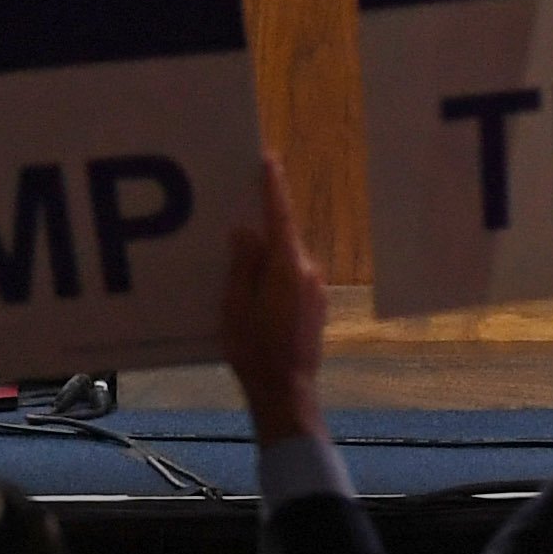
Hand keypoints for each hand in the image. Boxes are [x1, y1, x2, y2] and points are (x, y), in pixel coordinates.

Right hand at [218, 155, 325, 445]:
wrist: (286, 392)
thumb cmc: (254, 351)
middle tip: (242, 205)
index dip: (274, 189)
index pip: (279, 218)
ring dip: (269, 253)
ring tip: (242, 251)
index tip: (268, 161)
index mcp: (287, 268)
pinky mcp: (316, 305)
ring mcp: (316, 289)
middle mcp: (308, 272)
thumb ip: (243, 266)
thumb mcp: (236, 307)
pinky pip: (293, 276)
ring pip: (288, 258)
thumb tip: (247, 231)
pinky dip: (276, 271)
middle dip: (265, 223)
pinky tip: (257, 284)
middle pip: (284, 238)